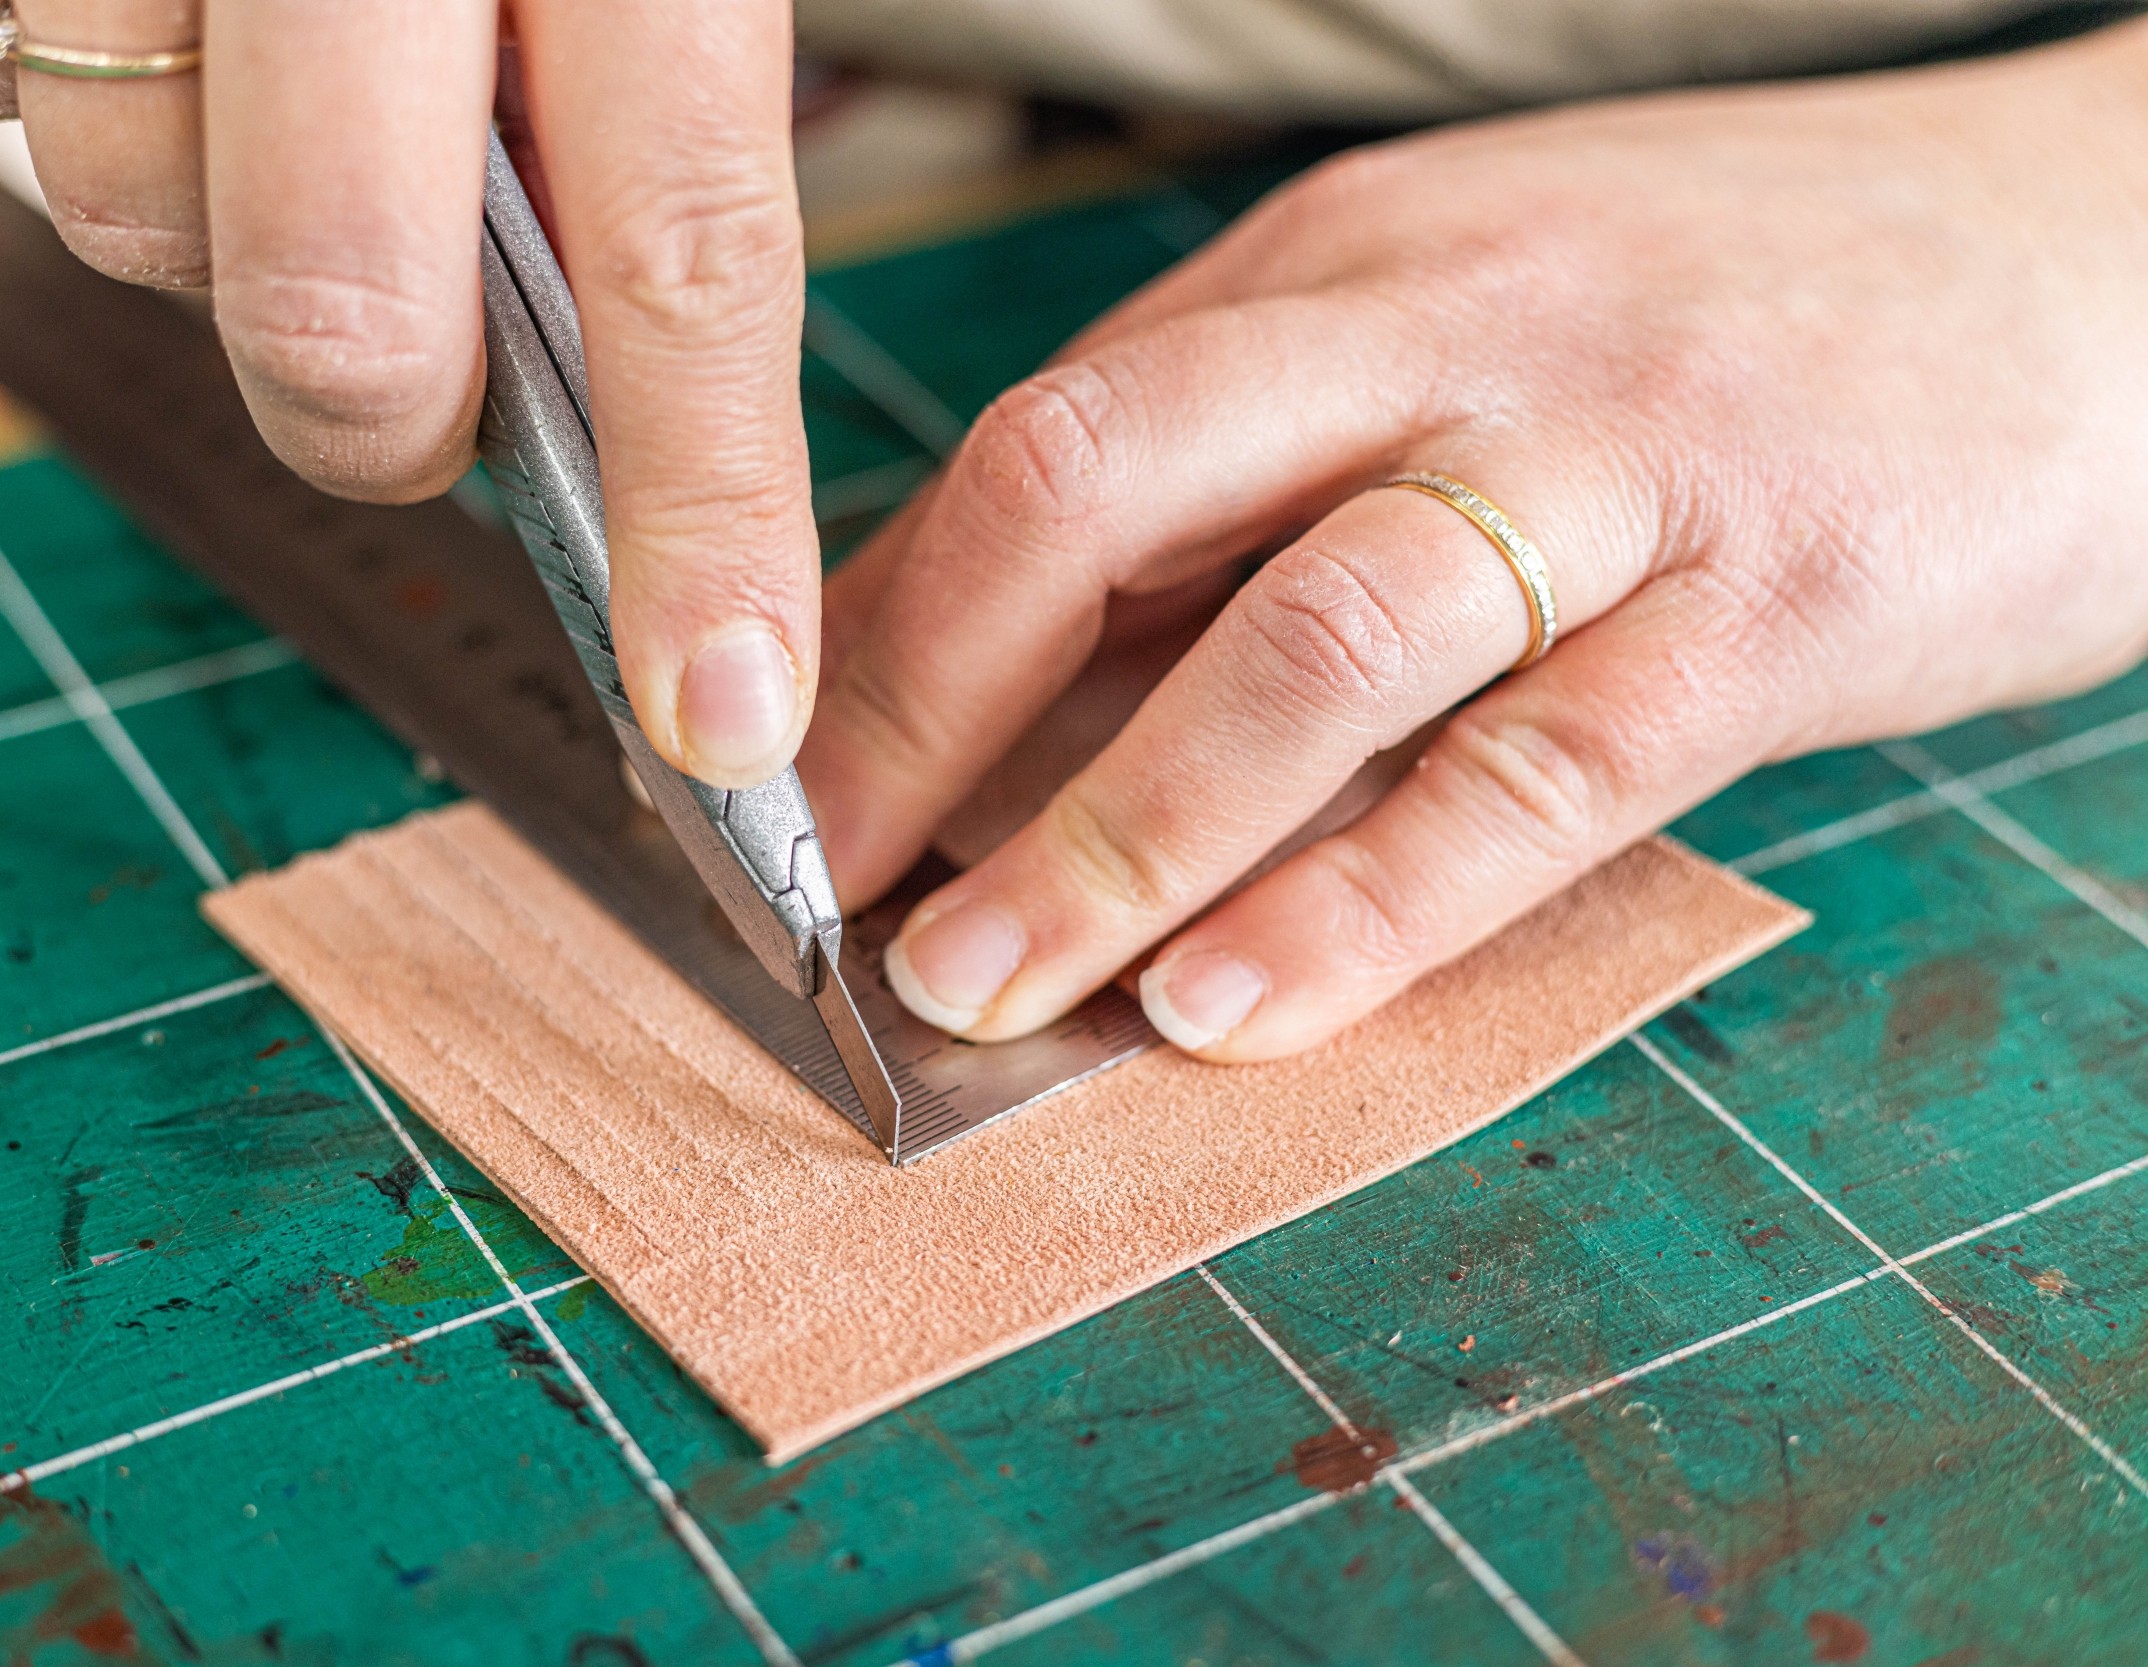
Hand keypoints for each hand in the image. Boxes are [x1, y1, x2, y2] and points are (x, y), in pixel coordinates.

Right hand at [0, 0, 817, 787]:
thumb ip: (658, 87)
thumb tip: (650, 376)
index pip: (683, 250)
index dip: (704, 517)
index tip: (722, 719)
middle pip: (341, 325)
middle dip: (386, 401)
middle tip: (418, 332)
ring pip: (126, 222)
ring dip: (207, 208)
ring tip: (261, 41)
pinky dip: (57, 65)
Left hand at [799, 20, 2147, 1060]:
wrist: (2104, 248)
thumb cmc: (1724, 329)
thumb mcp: (1452, 345)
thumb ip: (1238, 491)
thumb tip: (981, 662)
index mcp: (1331, 274)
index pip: (1038, 445)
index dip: (876, 634)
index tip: (769, 795)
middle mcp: (1438, 330)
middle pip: (1102, 489)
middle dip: (925, 711)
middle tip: (824, 899)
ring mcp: (1610, 456)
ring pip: (1305, 641)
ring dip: (1114, 834)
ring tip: (983, 989)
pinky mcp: (1777, 596)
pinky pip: (1536, 773)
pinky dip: (1364, 902)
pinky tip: (1234, 1006)